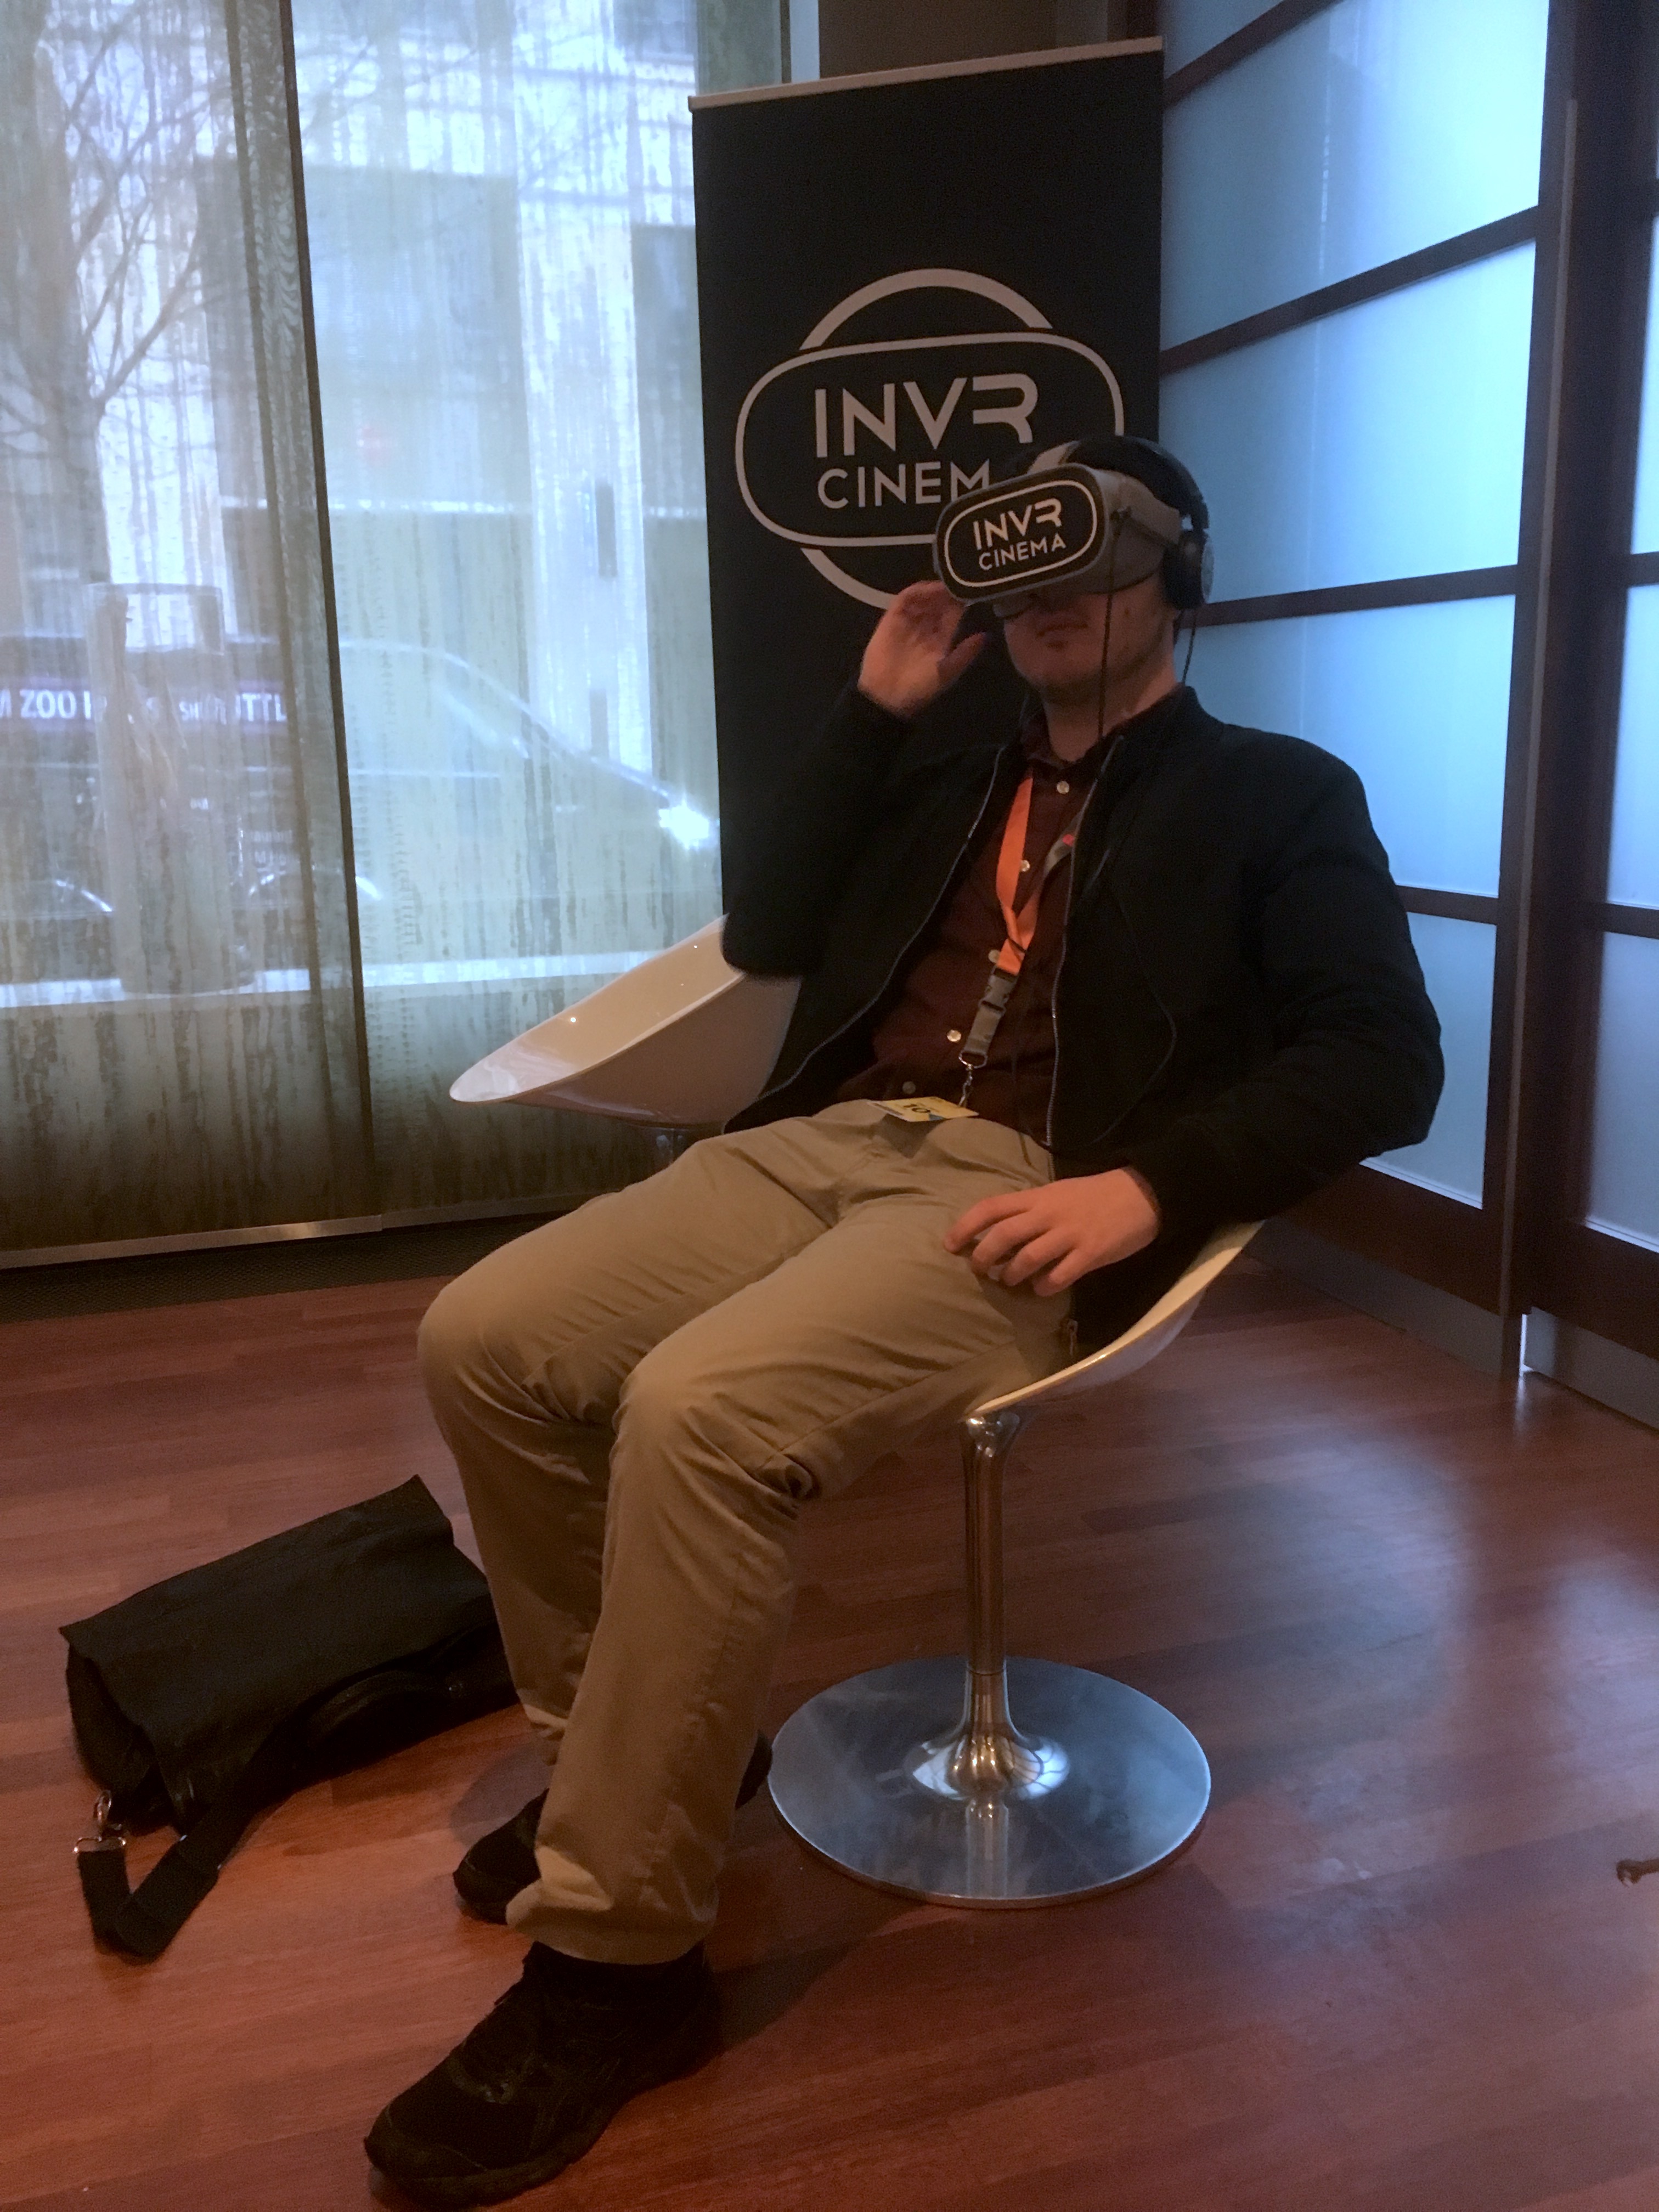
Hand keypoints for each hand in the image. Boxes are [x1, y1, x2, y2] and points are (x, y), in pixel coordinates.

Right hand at [858, 580, 985, 718]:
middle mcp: (925, 627)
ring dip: (933, 590)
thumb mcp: (947, 672)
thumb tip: (985, 635)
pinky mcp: (891, 619)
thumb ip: (966, 653)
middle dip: (947, 592)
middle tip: (957, 582)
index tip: (970, 591)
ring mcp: (908, 622)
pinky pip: (904, 600)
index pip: (952, 614)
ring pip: (922, 597)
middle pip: (938, 602)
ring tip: (944, 586)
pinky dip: (915, 592)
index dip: (960, 602)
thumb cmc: (919, 688)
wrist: (887, 696)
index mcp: (940, 639)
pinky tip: (927, 589)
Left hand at [944, 1169, 1160, 1297]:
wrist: (1143, 1193)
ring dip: (1012, 1275)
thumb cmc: (1096, 1195)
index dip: (966, 1226)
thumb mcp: (1058, 1193)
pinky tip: (1042, 1288)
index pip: (991, 1208)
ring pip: (1028, 1258)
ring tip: (1010, 1281)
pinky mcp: (1090, 1253)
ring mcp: (1070, 1234)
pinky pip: (1059, 1275)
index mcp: (1038, 1197)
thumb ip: (1031, 1210)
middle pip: (1003, 1235)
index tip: (950, 1244)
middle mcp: (1049, 1214)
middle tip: (979, 1269)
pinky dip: (1044, 1286)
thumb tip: (1000, 1234)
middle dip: (983, 1256)